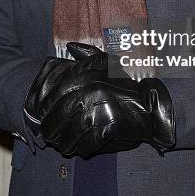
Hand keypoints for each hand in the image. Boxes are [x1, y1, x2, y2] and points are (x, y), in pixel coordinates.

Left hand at [24, 43, 174, 157]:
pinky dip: (80, 149)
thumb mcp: (109, 63)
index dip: (45, 109)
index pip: (55, 96)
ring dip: (63, 142)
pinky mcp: (110, 128)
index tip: (43, 117)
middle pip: (59, 117)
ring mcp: (100, 110)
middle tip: (49, 136)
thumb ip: (88, 55)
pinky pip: (86, 143)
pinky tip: (78, 149)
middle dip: (51, 130)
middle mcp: (91, 92)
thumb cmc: (127, 85)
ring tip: (62, 145)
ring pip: (70, 132)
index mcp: (87, 77)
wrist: (151, 104)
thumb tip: (71, 46)